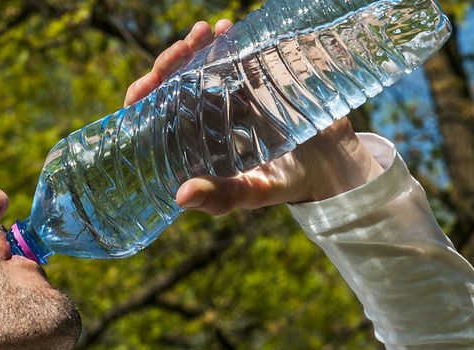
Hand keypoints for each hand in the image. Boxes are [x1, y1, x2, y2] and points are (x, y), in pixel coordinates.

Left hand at [124, 19, 384, 212]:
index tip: (147, 83)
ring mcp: (226, 97)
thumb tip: (181, 196)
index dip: (143, 98)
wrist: (330, 164)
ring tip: (207, 31)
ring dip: (198, 47)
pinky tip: (228, 28)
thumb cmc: (285, 184)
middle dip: (173, 61)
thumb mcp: (254, 192)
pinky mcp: (251, 81)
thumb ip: (222, 197)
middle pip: (173, 84)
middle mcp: (202, 119)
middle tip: (187, 45)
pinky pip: (232, 57)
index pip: (153, 118)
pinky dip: (228, 41)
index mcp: (190, 145)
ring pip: (199, 66)